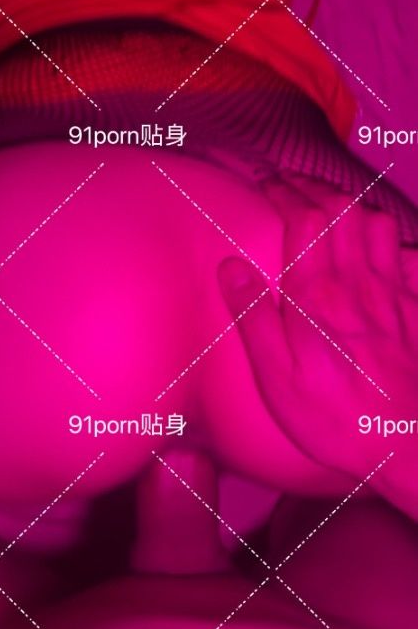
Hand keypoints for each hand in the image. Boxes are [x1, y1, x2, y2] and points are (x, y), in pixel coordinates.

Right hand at [218, 176, 417, 504]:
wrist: (408, 447)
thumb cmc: (337, 419)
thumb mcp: (277, 378)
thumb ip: (253, 317)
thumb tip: (230, 266)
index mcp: (317, 297)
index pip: (303, 219)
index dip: (283, 191)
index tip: (264, 181)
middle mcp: (357, 283)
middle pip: (339, 208)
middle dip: (311, 185)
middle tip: (288, 181)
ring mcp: (391, 293)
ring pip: (375, 221)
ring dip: (349, 202)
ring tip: (327, 202)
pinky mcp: (414, 309)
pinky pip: (405, 253)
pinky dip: (388, 237)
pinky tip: (376, 243)